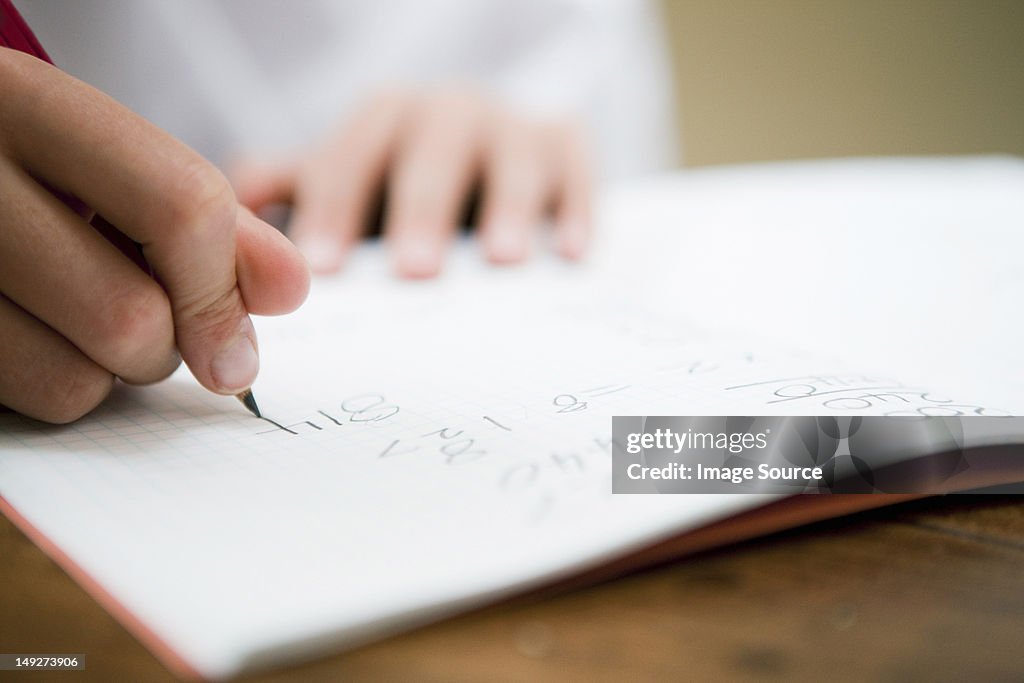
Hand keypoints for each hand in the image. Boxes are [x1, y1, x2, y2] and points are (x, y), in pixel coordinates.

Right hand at [0, 49, 309, 422]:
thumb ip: (210, 220)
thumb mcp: (113, 166)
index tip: (238, 348)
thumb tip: (289, 289)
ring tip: (80, 316)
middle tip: (150, 323)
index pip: (181, 205)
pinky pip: (38, 401)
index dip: (224, 290)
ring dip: (114, 371)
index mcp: (26, 102)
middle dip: (168, 345)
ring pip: (80, 378)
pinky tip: (40, 333)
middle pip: (131, 315)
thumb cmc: (32, 169)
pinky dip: (63, 386)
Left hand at [232, 88, 592, 277]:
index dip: (336, 205)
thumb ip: (300, 192)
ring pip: (512, 154)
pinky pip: (576, 169)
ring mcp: (510, 126)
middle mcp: (447, 113)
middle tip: (414, 271)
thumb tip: (239, 208)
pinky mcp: (566, 144)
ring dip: (508, 204)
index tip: (326, 268)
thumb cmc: (406, 187)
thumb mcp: (352, 184)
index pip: (352, 153)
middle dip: (421, 206)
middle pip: (432, 147)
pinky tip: (571, 253)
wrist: (491, 154)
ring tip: (503, 261)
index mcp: (384, 122)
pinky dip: (577, 207)